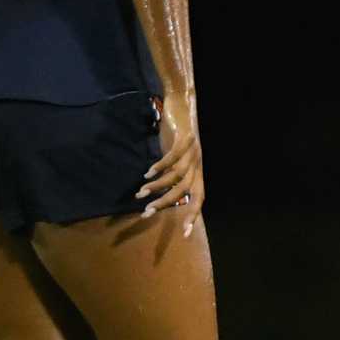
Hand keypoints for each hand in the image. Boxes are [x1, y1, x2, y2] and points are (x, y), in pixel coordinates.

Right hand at [138, 92, 204, 236]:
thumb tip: (159, 190)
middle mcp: (198, 164)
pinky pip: (172, 158)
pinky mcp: (184, 140)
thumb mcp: (177, 158)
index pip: (199, 198)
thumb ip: (172, 173)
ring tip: (141, 193)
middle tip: (147, 214)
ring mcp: (192, 152)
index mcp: (198, 171)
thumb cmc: (177, 135)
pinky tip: (147, 173)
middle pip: (187, 191)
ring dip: (158, 186)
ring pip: (177, 176)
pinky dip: (160, 167)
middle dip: (168, 204)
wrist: (182, 105)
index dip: (193, 215)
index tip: (185, 234)